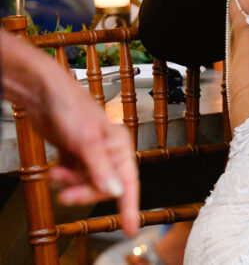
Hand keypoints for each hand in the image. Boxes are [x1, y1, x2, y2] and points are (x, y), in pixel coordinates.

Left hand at [1, 32, 138, 234]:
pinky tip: (55, 170)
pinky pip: (72, 176)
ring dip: (69, 184)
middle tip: (66, 196)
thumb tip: (116, 192)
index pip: (129, 183)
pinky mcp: (74, 153)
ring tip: (57, 175)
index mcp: (120, 146)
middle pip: (103, 186)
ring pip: (85, 183)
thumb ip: (101, 169)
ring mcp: (90, 153)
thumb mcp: (86, 141)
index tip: (130, 229)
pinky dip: (62, 178)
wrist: (43, 94)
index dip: (129, 207)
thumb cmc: (70, 107)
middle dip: (84, 192)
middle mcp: (108, 151)